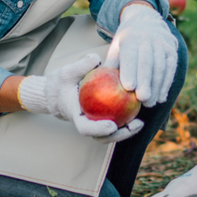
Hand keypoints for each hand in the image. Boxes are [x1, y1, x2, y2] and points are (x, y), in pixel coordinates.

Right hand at [17, 54, 144, 141]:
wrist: (56, 93)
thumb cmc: (61, 82)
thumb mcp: (67, 71)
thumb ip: (81, 65)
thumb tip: (97, 59)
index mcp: (75, 115)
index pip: (86, 128)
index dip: (99, 129)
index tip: (112, 126)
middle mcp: (85, 123)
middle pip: (102, 137)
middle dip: (120, 135)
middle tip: (136, 125)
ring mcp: (93, 124)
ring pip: (110, 134)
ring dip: (126, 131)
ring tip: (140, 123)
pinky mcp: (100, 121)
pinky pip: (114, 124)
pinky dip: (126, 121)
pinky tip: (139, 110)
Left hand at [105, 3, 178, 106]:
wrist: (146, 21)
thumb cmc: (126, 42)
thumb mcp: (116, 48)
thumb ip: (111, 65)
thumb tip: (100, 86)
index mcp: (130, 37)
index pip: (130, 55)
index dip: (130, 70)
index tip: (128, 87)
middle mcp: (148, 38)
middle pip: (147, 63)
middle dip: (146, 82)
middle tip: (142, 100)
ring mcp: (162, 43)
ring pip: (161, 67)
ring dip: (157, 87)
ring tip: (150, 103)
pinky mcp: (172, 50)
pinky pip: (170, 69)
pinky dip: (166, 85)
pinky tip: (160, 98)